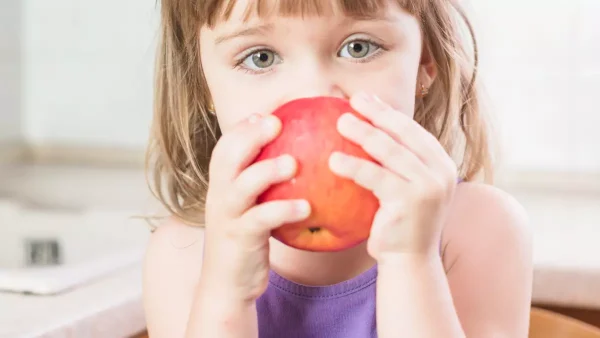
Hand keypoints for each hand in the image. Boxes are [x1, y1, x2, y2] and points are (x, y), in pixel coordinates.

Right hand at [203, 114, 310, 302]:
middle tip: (276, 122)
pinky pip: (262, 220)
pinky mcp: (240, 238)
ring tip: (294, 163)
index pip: (224, 147)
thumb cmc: (246, 240)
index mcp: (221, 185)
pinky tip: (307, 207)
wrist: (227, 285)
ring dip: (267, 170)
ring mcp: (227, 217)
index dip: (242, 128)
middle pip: (226, 157)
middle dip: (249, 136)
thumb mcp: (249, 207)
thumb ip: (262, 184)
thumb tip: (295, 157)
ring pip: (241, 185)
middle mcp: (219, 196)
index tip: (265, 115)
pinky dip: (283, 210)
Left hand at [329, 92, 457, 260]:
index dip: (388, 112)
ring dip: (363, 133)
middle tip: (352, 101)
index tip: (365, 98)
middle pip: (404, 134)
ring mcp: (428, 186)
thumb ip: (397, 162)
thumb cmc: (400, 222)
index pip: (412, 131)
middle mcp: (440, 172)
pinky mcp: (410, 201)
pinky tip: (333, 160)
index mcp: (441, 163)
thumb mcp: (405, 187)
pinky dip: (354, 166)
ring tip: (341, 122)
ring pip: (390, 151)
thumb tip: (366, 128)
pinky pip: (376, 177)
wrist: (409, 261)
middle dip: (377, 114)